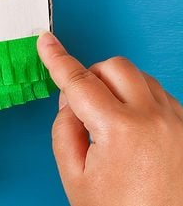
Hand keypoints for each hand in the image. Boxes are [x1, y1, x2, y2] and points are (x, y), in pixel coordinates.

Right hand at [37, 32, 182, 205]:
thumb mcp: (74, 176)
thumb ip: (63, 130)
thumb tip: (70, 102)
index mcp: (120, 129)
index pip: (79, 81)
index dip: (57, 58)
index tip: (47, 41)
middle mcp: (154, 118)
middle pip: (115, 67)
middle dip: (92, 76)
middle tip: (82, 105)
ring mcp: (178, 122)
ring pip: (141, 77)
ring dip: (118, 88)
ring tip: (111, 123)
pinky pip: (161, 95)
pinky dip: (141, 101)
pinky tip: (133, 128)